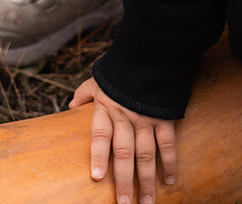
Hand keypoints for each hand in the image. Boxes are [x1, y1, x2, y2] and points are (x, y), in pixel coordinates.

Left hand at [69, 77, 176, 203]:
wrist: (150, 53)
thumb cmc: (121, 70)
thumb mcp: (99, 78)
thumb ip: (84, 94)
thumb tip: (70, 106)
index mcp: (107, 108)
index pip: (101, 135)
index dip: (99, 156)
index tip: (97, 177)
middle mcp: (125, 116)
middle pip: (124, 152)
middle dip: (124, 181)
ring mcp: (146, 118)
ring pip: (146, 153)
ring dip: (147, 180)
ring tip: (147, 203)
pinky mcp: (165, 117)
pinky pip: (168, 143)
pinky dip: (170, 162)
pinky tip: (171, 180)